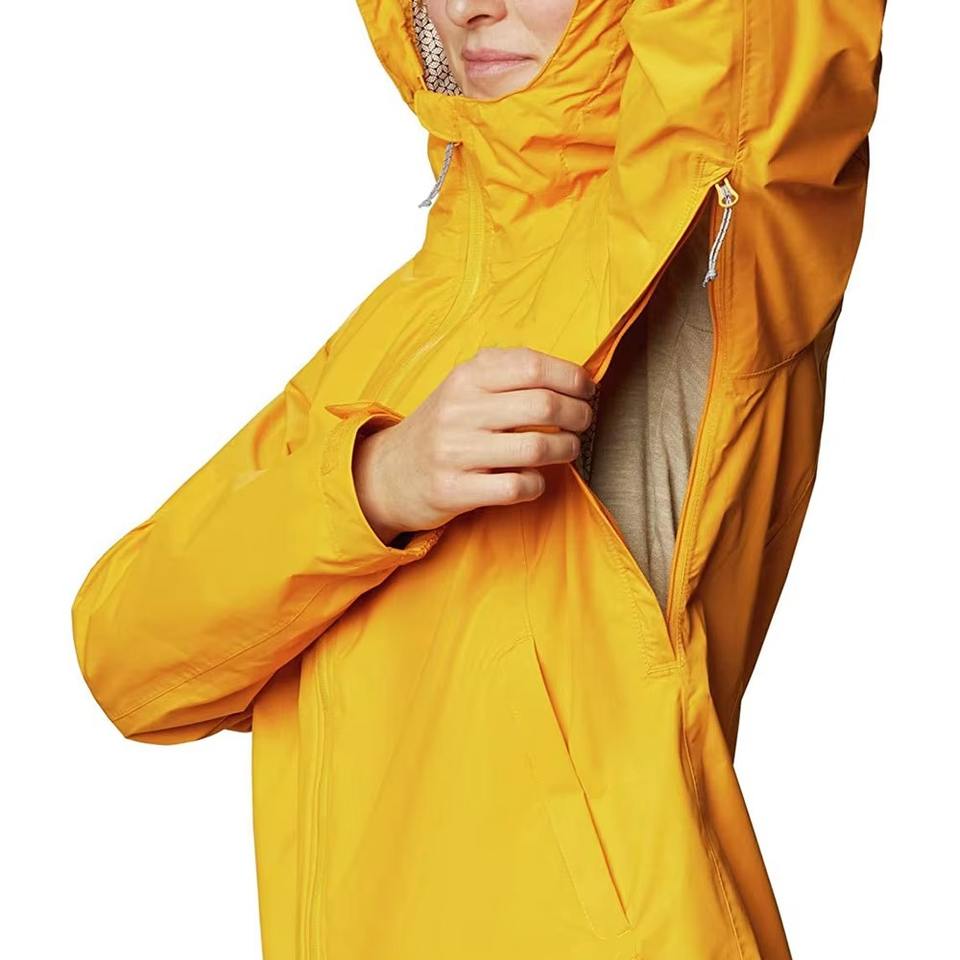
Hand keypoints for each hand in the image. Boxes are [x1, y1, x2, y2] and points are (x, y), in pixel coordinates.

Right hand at [353, 346, 596, 543]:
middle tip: (583, 421)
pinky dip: (537, 484)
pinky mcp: (454, 490)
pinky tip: (535, 479)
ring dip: (566, 449)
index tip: (586, 390)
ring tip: (567, 449)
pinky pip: (516, 487)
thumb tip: (570, 373)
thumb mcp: (463, 387)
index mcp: (466, 377)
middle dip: (578, 414)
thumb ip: (507, 372)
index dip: (571, 378)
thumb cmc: (442, 428)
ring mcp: (455, 451)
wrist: (389, 473)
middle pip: (543, 405)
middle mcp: (459, 410)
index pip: (533, 367)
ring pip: (536, 447)